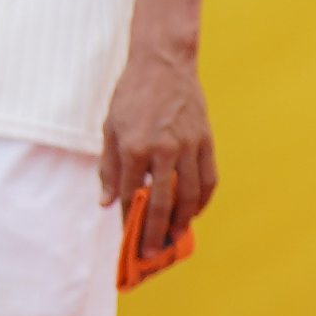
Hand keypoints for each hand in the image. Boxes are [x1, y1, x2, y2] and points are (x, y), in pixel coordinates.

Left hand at [100, 45, 216, 259]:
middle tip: (151, 252)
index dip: (129, 218)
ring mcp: (188, 146)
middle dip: (155, 232)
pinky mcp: (205, 141)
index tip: (128, 236)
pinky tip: (195, 212)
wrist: (163, 63)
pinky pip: (208, 179)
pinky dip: (203, 200)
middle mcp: (163, 150)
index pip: (132, 194)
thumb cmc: (133, 94)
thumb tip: (107, 201)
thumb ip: (109, 167)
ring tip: (175, 237)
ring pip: (190, 195)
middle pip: (163, 203)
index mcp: (135, 147)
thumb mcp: (111, 128)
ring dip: (183, 221)